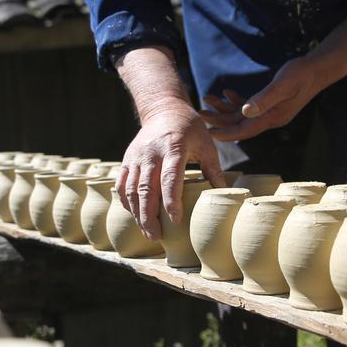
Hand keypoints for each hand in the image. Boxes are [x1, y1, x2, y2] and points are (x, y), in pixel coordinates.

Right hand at [116, 106, 224, 240]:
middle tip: (156, 237)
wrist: (163, 109)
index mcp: (173, 147)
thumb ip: (214, 169)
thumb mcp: (206, 144)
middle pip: (146, 188)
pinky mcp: (127, 160)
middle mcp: (151, 153)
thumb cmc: (190, 129)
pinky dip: (126, 202)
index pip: (169, 178)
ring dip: (137, 214)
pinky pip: (122, 184)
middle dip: (149, 215)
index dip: (171, 200)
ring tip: (147, 232)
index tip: (176, 220)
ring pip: (131, 189)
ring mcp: (136, 156)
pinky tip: (134, 216)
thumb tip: (224, 194)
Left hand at [202, 56, 327, 142]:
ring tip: (207, 98)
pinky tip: (226, 93)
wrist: (316, 70)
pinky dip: (236, 102)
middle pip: (239, 124)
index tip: (208, 134)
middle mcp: (269, 118)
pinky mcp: (270, 103)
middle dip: (219, 120)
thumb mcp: (282, 85)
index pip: (244, 130)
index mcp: (271, 118)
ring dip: (224, 109)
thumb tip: (245, 112)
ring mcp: (269, 111)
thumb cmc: (300, 75)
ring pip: (242, 115)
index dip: (226, 133)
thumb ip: (264, 99)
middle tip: (199, 113)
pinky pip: (249, 107)